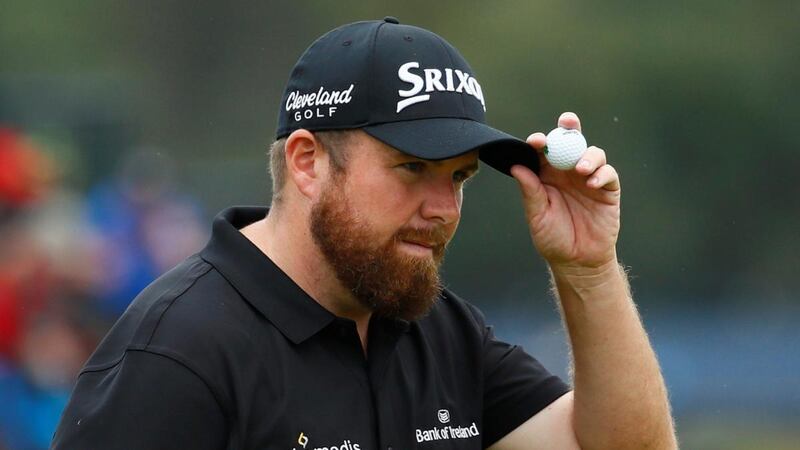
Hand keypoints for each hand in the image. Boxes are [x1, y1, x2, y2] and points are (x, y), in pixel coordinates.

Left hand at [510, 112, 620, 270]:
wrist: (577, 261)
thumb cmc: (553, 238)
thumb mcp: (537, 215)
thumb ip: (530, 191)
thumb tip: (517, 167)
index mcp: (547, 176)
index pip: (544, 151)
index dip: (540, 142)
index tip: (535, 141)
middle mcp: (568, 172)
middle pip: (571, 142)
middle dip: (570, 127)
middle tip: (567, 121)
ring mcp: (589, 179)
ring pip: (592, 153)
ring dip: (587, 155)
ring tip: (580, 169)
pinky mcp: (607, 189)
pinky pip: (608, 173)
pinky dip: (601, 173)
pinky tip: (591, 183)